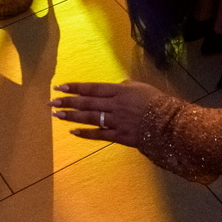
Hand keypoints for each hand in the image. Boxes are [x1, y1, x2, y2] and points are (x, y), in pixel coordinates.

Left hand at [50, 78, 174, 145]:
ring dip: (72, 116)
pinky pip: (99, 134)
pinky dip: (86, 133)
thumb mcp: (141, 87)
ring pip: (90, 118)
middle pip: (87, 103)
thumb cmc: (157, 102)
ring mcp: (116, 121)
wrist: (169, 124)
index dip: (76, 87)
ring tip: (57, 114)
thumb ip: (124, 86)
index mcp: (120, 91)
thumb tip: (114, 86)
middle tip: (52, 101)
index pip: (93, 88)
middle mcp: (115, 105)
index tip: (60, 87)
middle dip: (68, 102)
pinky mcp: (119, 136)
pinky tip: (73, 131)